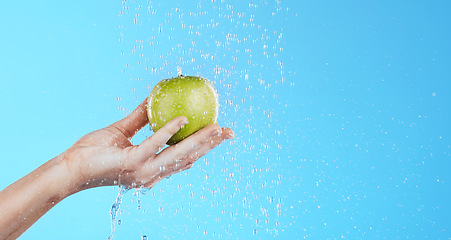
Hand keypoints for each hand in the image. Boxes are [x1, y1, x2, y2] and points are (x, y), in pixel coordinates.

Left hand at [62, 99, 233, 191]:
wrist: (70, 167)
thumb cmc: (94, 152)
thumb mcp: (122, 131)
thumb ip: (140, 118)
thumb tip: (154, 99)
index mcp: (152, 168)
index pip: (183, 159)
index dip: (204, 149)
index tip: (219, 135)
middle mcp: (151, 174)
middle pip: (188, 159)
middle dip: (211, 146)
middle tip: (229, 132)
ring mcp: (142, 171)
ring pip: (177, 155)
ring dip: (199, 141)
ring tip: (216, 127)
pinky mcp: (131, 164)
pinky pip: (153, 144)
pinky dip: (169, 131)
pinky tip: (182, 119)